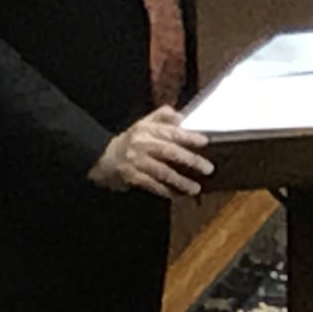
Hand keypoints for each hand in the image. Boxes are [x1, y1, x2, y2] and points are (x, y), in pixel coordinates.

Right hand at [88, 106, 212, 198]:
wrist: (104, 157)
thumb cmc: (131, 140)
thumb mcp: (144, 123)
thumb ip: (162, 116)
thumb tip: (181, 117)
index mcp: (146, 129)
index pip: (170, 132)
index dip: (188, 136)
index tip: (204, 141)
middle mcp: (142, 144)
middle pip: (169, 151)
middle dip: (190, 160)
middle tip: (208, 168)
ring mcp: (136, 162)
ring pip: (162, 172)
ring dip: (180, 181)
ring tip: (195, 188)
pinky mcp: (132, 177)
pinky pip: (152, 185)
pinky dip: (166, 191)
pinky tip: (178, 195)